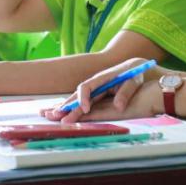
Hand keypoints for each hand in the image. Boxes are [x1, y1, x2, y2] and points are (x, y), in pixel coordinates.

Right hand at [42, 58, 160, 122]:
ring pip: (76, 99)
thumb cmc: (134, 74)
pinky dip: (70, 107)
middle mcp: (94, 84)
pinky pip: (80, 102)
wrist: (135, 68)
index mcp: (102, 79)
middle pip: (77, 95)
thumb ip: (126, 92)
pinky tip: (61, 113)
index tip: (85, 110)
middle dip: (67, 106)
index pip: (87, 87)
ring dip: (64, 107)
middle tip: (56, 116)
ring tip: (51, 115)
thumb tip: (119, 106)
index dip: (83, 98)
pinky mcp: (95, 95)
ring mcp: (93, 90)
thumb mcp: (133, 81)